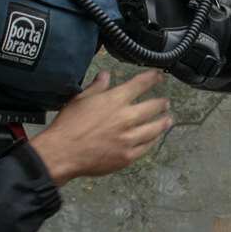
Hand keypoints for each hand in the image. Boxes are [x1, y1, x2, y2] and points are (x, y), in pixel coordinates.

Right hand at [30, 70, 171, 185]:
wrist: (63, 152)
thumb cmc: (68, 126)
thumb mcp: (80, 99)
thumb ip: (97, 87)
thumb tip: (106, 75)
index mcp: (114, 101)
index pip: (140, 84)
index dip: (152, 78)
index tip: (159, 76)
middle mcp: (126, 118)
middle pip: (153, 107)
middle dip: (162, 103)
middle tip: (165, 102)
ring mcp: (129, 138)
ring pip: (155, 128)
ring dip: (163, 122)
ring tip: (168, 120)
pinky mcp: (127, 156)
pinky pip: (147, 147)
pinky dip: (153, 140)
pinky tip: (155, 138)